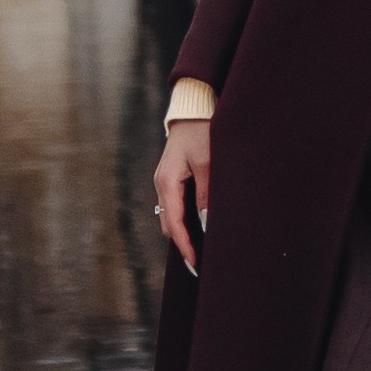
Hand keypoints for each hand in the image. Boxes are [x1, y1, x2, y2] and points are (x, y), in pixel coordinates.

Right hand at [155, 117, 210, 272]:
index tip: (197, 265)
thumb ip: (206, 194)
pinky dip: (186, 219)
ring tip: (203, 249)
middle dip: (184, 244)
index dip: (186, 247)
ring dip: (185, 232)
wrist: (194, 105)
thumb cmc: (202, 130)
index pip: (174, 224)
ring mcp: (166, 180)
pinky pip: (176, 205)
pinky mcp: (174, 176)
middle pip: (170, 224)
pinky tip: (200, 225)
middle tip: (203, 263)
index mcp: (167, 182)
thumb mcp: (208, 162)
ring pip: (172, 216)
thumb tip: (206, 224)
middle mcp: (162, 184)